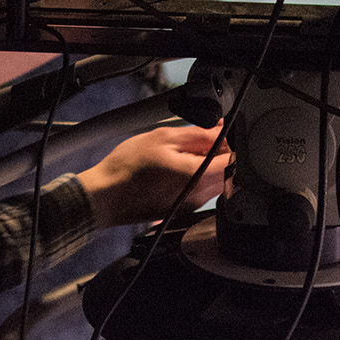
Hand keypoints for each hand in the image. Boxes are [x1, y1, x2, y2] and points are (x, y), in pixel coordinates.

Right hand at [76, 124, 229, 226]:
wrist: (106, 196)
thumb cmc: (128, 166)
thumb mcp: (162, 137)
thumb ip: (197, 134)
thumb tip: (220, 130)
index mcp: (197, 175)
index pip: (233, 160)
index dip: (232, 143)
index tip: (223, 132)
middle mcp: (199, 195)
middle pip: (228, 172)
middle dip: (222, 153)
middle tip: (204, 138)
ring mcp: (192, 205)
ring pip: (216, 182)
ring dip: (211, 165)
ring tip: (188, 151)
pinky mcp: (183, 210)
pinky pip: (203, 191)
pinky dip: (199, 176)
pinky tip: (179, 166)